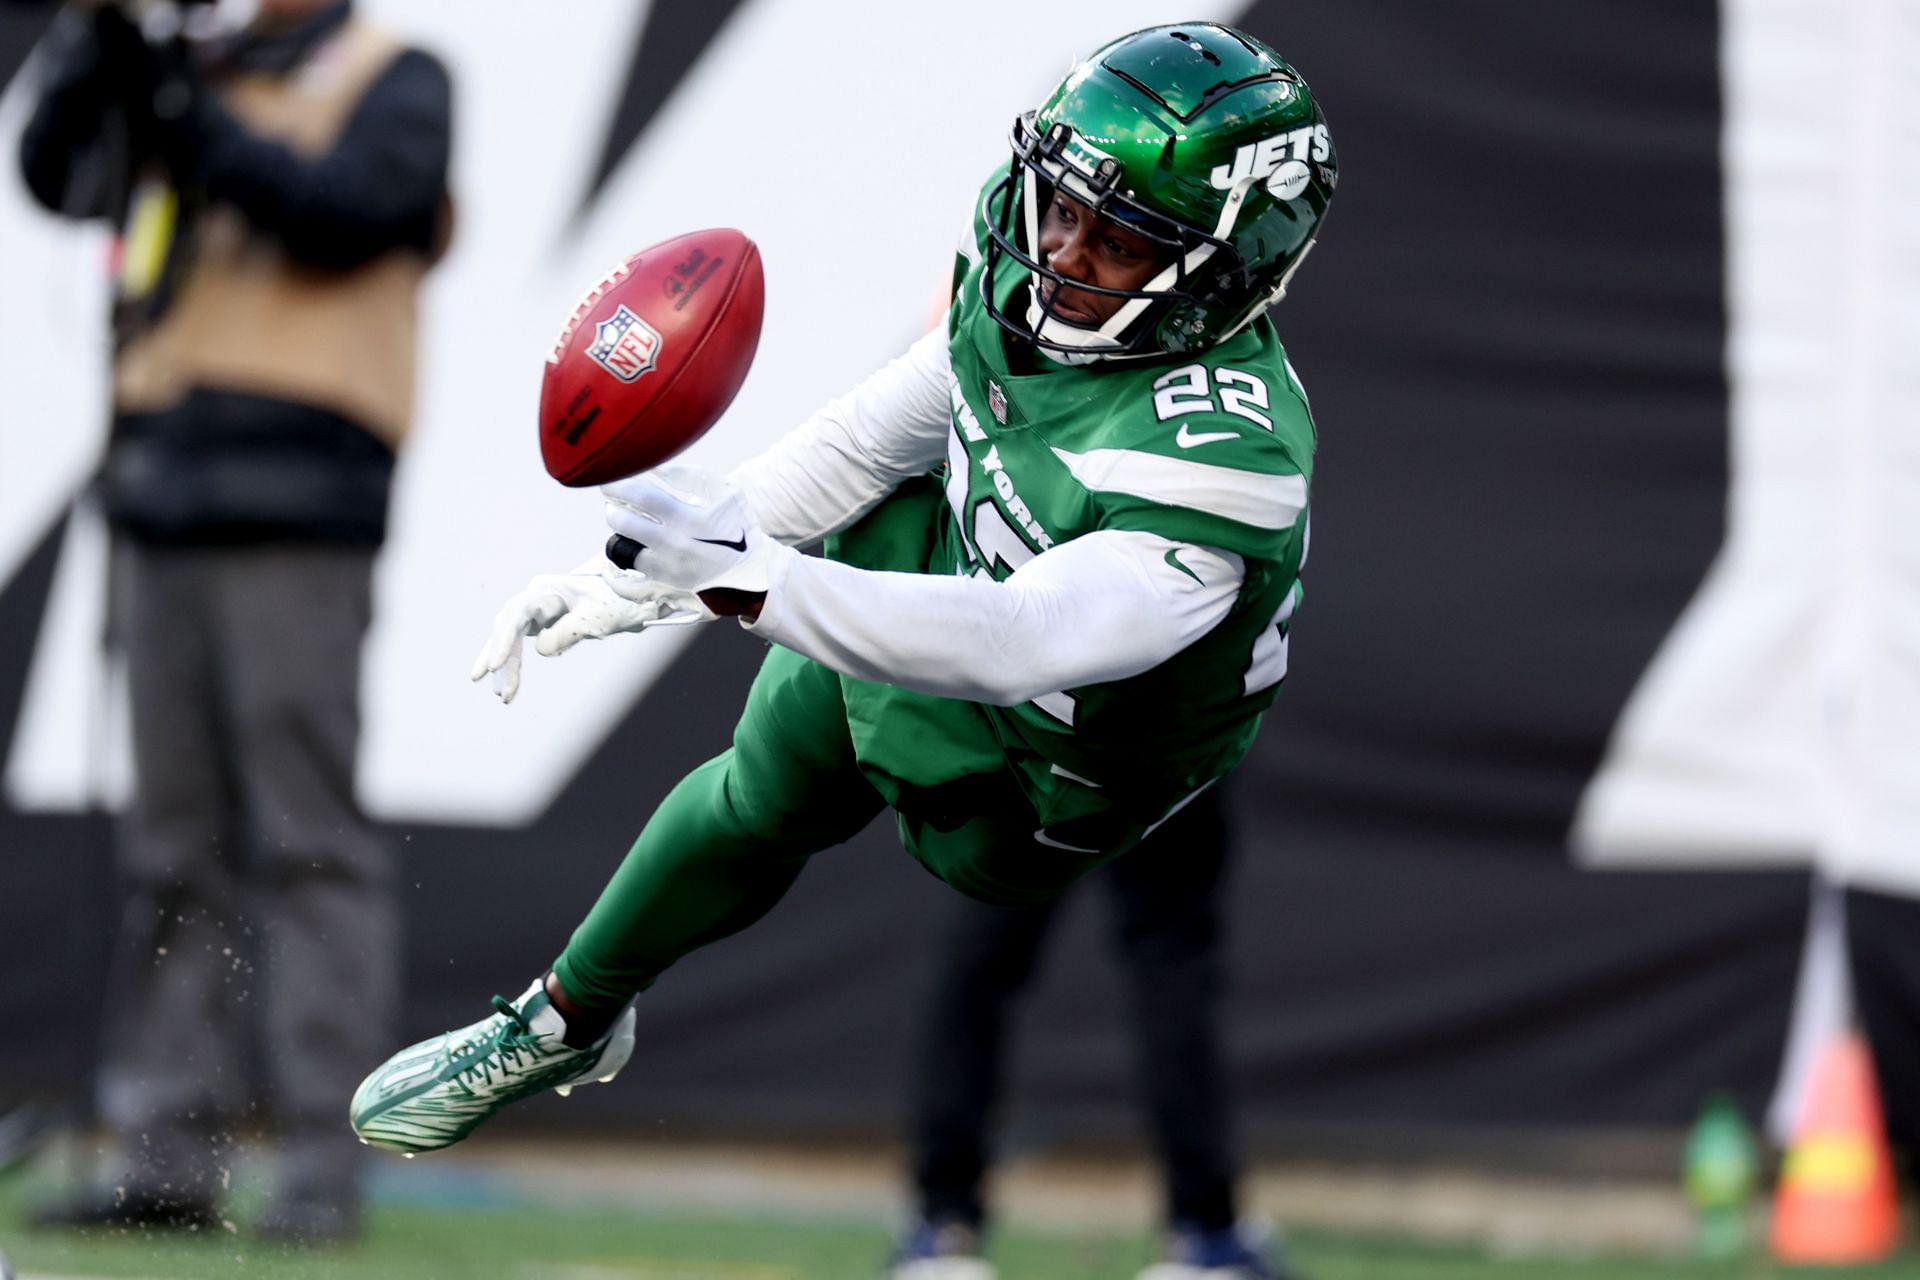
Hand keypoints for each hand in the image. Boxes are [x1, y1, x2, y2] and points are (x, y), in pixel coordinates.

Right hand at [470, 557, 711, 703]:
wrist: (631, 596)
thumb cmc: (616, 602)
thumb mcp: (596, 618)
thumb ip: (569, 632)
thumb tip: (541, 650)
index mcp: (546, 589)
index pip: (516, 614)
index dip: (504, 639)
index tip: (497, 663)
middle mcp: (535, 597)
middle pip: (507, 628)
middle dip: (500, 658)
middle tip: (501, 690)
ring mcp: (535, 611)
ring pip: (511, 640)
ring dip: (506, 667)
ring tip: (503, 695)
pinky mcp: (539, 625)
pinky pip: (520, 646)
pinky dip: (512, 664)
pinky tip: (503, 684)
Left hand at [601, 464, 791, 595]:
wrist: (753, 572)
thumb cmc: (739, 528)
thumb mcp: (725, 493)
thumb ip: (690, 476)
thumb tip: (657, 468)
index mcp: (688, 519)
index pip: (642, 496)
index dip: (620, 485)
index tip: (610, 481)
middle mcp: (673, 545)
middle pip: (624, 522)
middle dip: (614, 508)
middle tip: (614, 502)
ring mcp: (667, 569)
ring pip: (622, 550)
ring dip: (618, 534)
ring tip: (625, 526)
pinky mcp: (665, 586)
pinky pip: (628, 586)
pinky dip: (617, 575)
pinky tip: (615, 564)